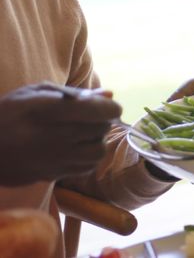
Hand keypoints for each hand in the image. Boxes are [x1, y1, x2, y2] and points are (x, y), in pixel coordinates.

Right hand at [0, 83, 120, 186]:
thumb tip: (109, 95)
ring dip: (96, 141)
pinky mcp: (51, 175)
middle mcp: (53, 136)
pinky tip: (72, 149)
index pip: (100, 110)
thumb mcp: (35, 93)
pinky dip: (86, 158)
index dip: (108, 107)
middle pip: (101, 129)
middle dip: (101, 121)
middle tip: (87, 118)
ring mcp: (53, 159)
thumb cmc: (7, 113)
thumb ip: (74, 93)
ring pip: (98, 151)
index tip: (102, 105)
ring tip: (80, 135)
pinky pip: (86, 167)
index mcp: (48, 110)